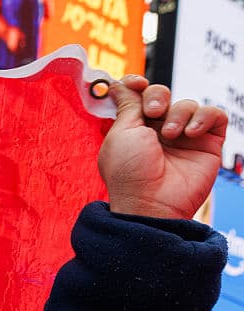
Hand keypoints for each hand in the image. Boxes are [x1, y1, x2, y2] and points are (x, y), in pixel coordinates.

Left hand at [100, 75, 226, 219]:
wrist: (151, 202)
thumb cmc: (129, 172)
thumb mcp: (121, 134)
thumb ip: (127, 105)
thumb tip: (120, 84)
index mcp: (133, 128)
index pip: (139, 95)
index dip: (138, 84)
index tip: (136, 84)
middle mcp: (158, 131)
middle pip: (163, 94)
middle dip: (158, 96)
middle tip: (154, 112)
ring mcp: (183, 137)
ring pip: (187, 104)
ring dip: (179, 113)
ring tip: (171, 135)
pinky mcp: (207, 143)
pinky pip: (213, 115)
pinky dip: (203, 117)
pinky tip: (190, 132)